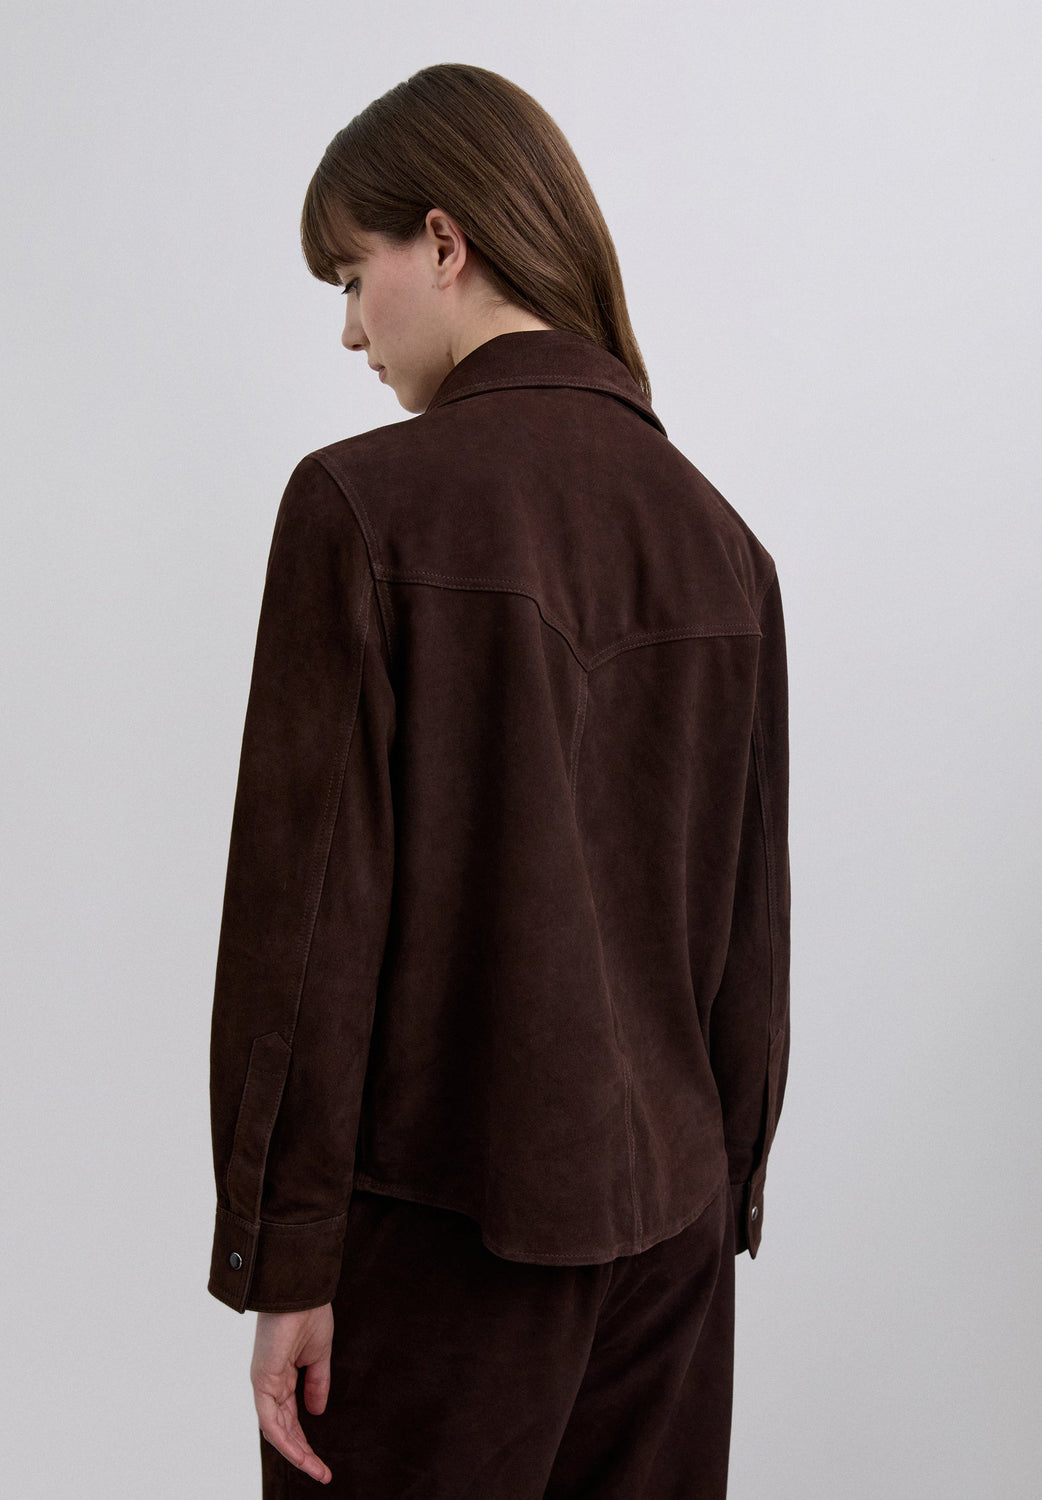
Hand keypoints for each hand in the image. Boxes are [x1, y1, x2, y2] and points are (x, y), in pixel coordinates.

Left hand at [251, 1303, 334, 1484]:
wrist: (302, 1291)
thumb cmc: (310, 1314)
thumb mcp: (318, 1355)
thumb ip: (317, 1383)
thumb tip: (317, 1412)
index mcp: (283, 1376)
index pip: (291, 1418)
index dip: (306, 1440)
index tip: (323, 1461)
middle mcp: (271, 1383)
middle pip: (284, 1429)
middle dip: (303, 1453)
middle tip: (322, 1472)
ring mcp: (265, 1384)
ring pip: (277, 1430)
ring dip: (296, 1453)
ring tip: (317, 1470)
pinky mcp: (263, 1381)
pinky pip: (270, 1421)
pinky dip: (285, 1440)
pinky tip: (301, 1455)